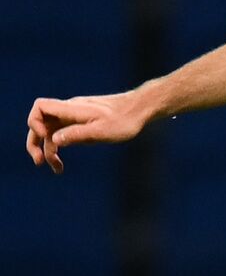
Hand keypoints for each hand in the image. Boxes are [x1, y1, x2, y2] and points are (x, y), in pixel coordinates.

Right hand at [26, 92, 151, 174]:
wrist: (141, 109)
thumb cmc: (124, 120)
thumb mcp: (102, 131)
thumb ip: (78, 134)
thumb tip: (54, 140)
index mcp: (72, 109)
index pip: (40, 106)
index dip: (35, 122)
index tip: (47, 137)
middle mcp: (70, 110)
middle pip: (40, 122)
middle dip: (35, 142)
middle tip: (39, 162)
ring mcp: (75, 115)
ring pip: (51, 131)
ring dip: (49, 149)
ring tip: (57, 169)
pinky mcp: (82, 121)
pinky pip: (63, 132)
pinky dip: (60, 146)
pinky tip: (63, 162)